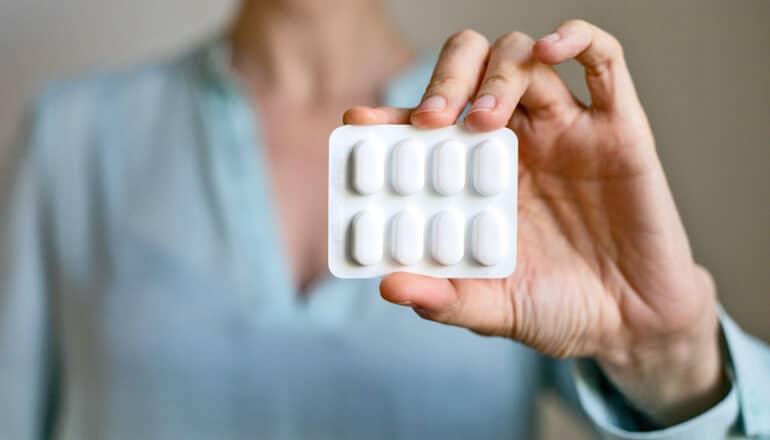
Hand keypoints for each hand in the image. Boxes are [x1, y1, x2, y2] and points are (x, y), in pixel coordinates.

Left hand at [342, 20, 727, 423]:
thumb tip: (388, 286)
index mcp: (477, 175)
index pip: (426, 125)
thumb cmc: (555, 309)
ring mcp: (567, 129)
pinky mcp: (620, 129)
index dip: (391, 117)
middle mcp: (517, 142)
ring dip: (498, 74)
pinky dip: (578, 38)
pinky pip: (605, 62)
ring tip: (484, 118)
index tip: (359, 124)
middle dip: (446, 80)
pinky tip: (553, 48)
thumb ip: (442, 298)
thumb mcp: (490, 308)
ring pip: (526, 58)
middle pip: (473, 70)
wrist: (628, 327)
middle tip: (431, 119)